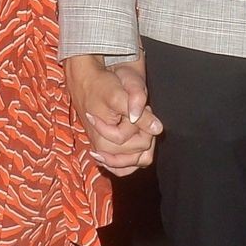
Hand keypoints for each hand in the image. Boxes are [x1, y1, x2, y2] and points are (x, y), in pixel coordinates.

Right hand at [65, 54, 163, 175]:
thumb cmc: (100, 86)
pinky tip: (137, 139)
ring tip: (136, 124)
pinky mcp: (106, 149)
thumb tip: (158, 129)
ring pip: (134, 162)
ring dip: (142, 144)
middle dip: (144, 134)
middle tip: (137, 114)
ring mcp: (104, 152)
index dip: (145, 125)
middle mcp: (103, 151)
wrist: (86, 80)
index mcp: (104, 142)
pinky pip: (125, 165)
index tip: (139, 108)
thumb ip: (139, 114)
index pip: (141, 144)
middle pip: (139, 156)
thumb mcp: (120, 96)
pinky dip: (135, 155)